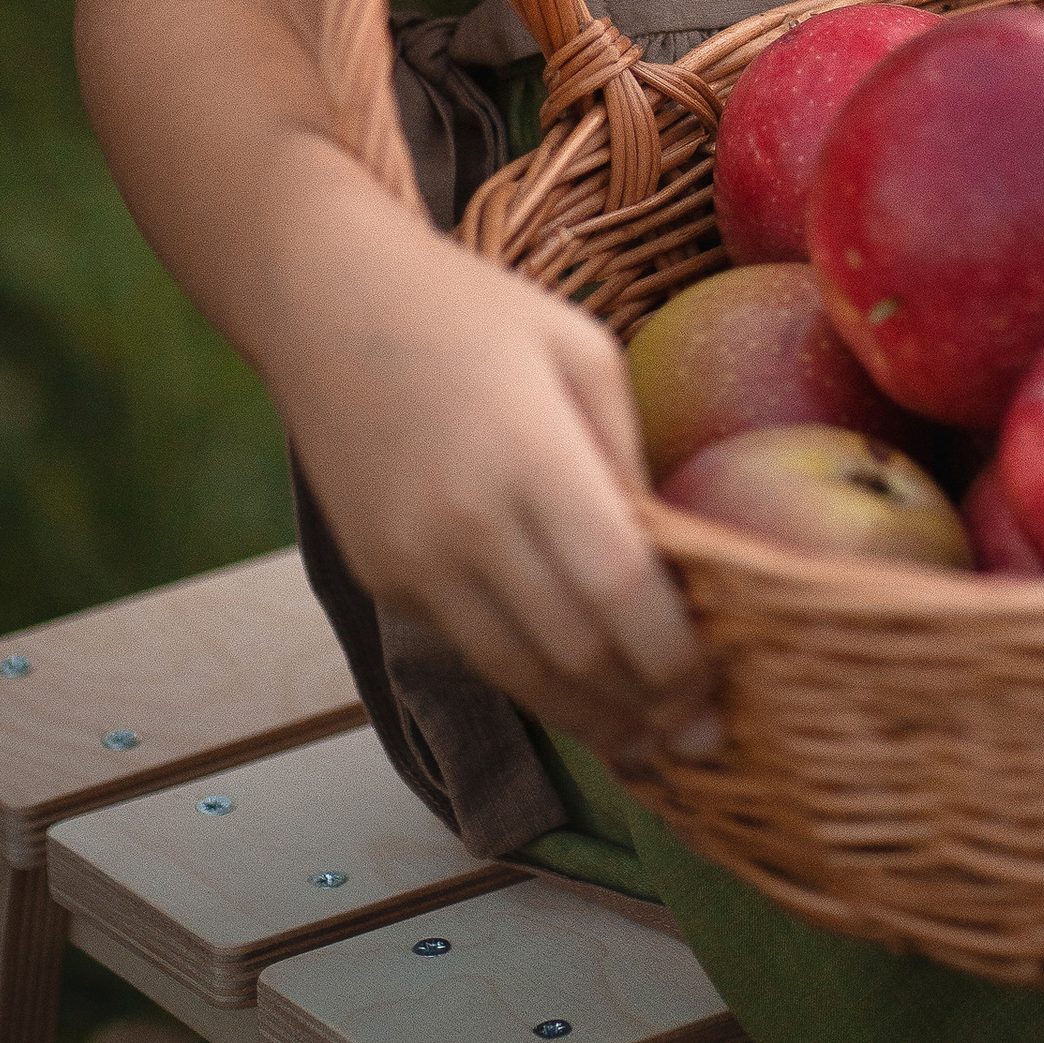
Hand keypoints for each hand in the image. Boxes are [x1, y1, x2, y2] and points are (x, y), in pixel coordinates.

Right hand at [263, 194, 714, 776]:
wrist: (328, 303)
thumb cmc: (473, 311)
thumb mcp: (581, 350)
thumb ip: (628, 452)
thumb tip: (673, 549)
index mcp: (531, 456)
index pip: (619, 589)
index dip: (673, 653)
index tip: (715, 682)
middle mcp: (465, 523)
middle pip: (574, 648)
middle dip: (645, 702)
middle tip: (699, 732)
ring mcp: (413, 559)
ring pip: (516, 671)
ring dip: (587, 715)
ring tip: (643, 738)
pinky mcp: (380, 576)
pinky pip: (469, 645)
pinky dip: (528, 674)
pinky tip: (573, 683)